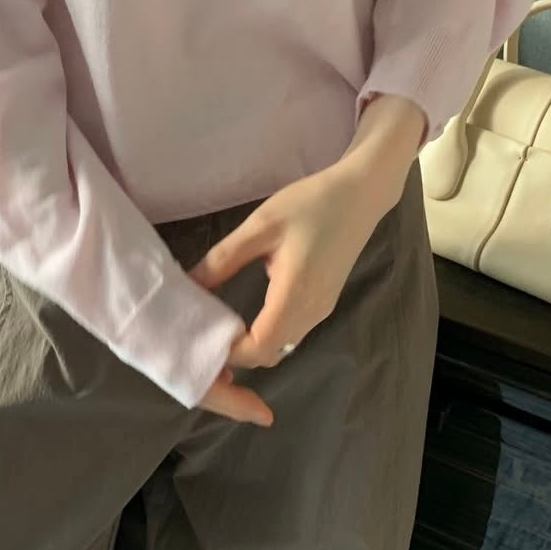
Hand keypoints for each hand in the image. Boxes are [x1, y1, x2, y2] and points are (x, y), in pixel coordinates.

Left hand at [190, 93, 424, 425]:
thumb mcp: (260, 226)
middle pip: (270, 354)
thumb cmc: (310, 204)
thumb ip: (223, 259)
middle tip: (204, 333)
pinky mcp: (325, 302)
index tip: (201, 338)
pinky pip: (292, 332)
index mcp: (295, 295)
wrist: (360, 195)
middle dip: (237, 353)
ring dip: (253, 344)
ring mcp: (322, 310)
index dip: (230, 352)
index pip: (260, 348)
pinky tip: (246, 314)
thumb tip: (190, 285)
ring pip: (282, 346)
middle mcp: (312, 312)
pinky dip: (268, 333)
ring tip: (219, 325)